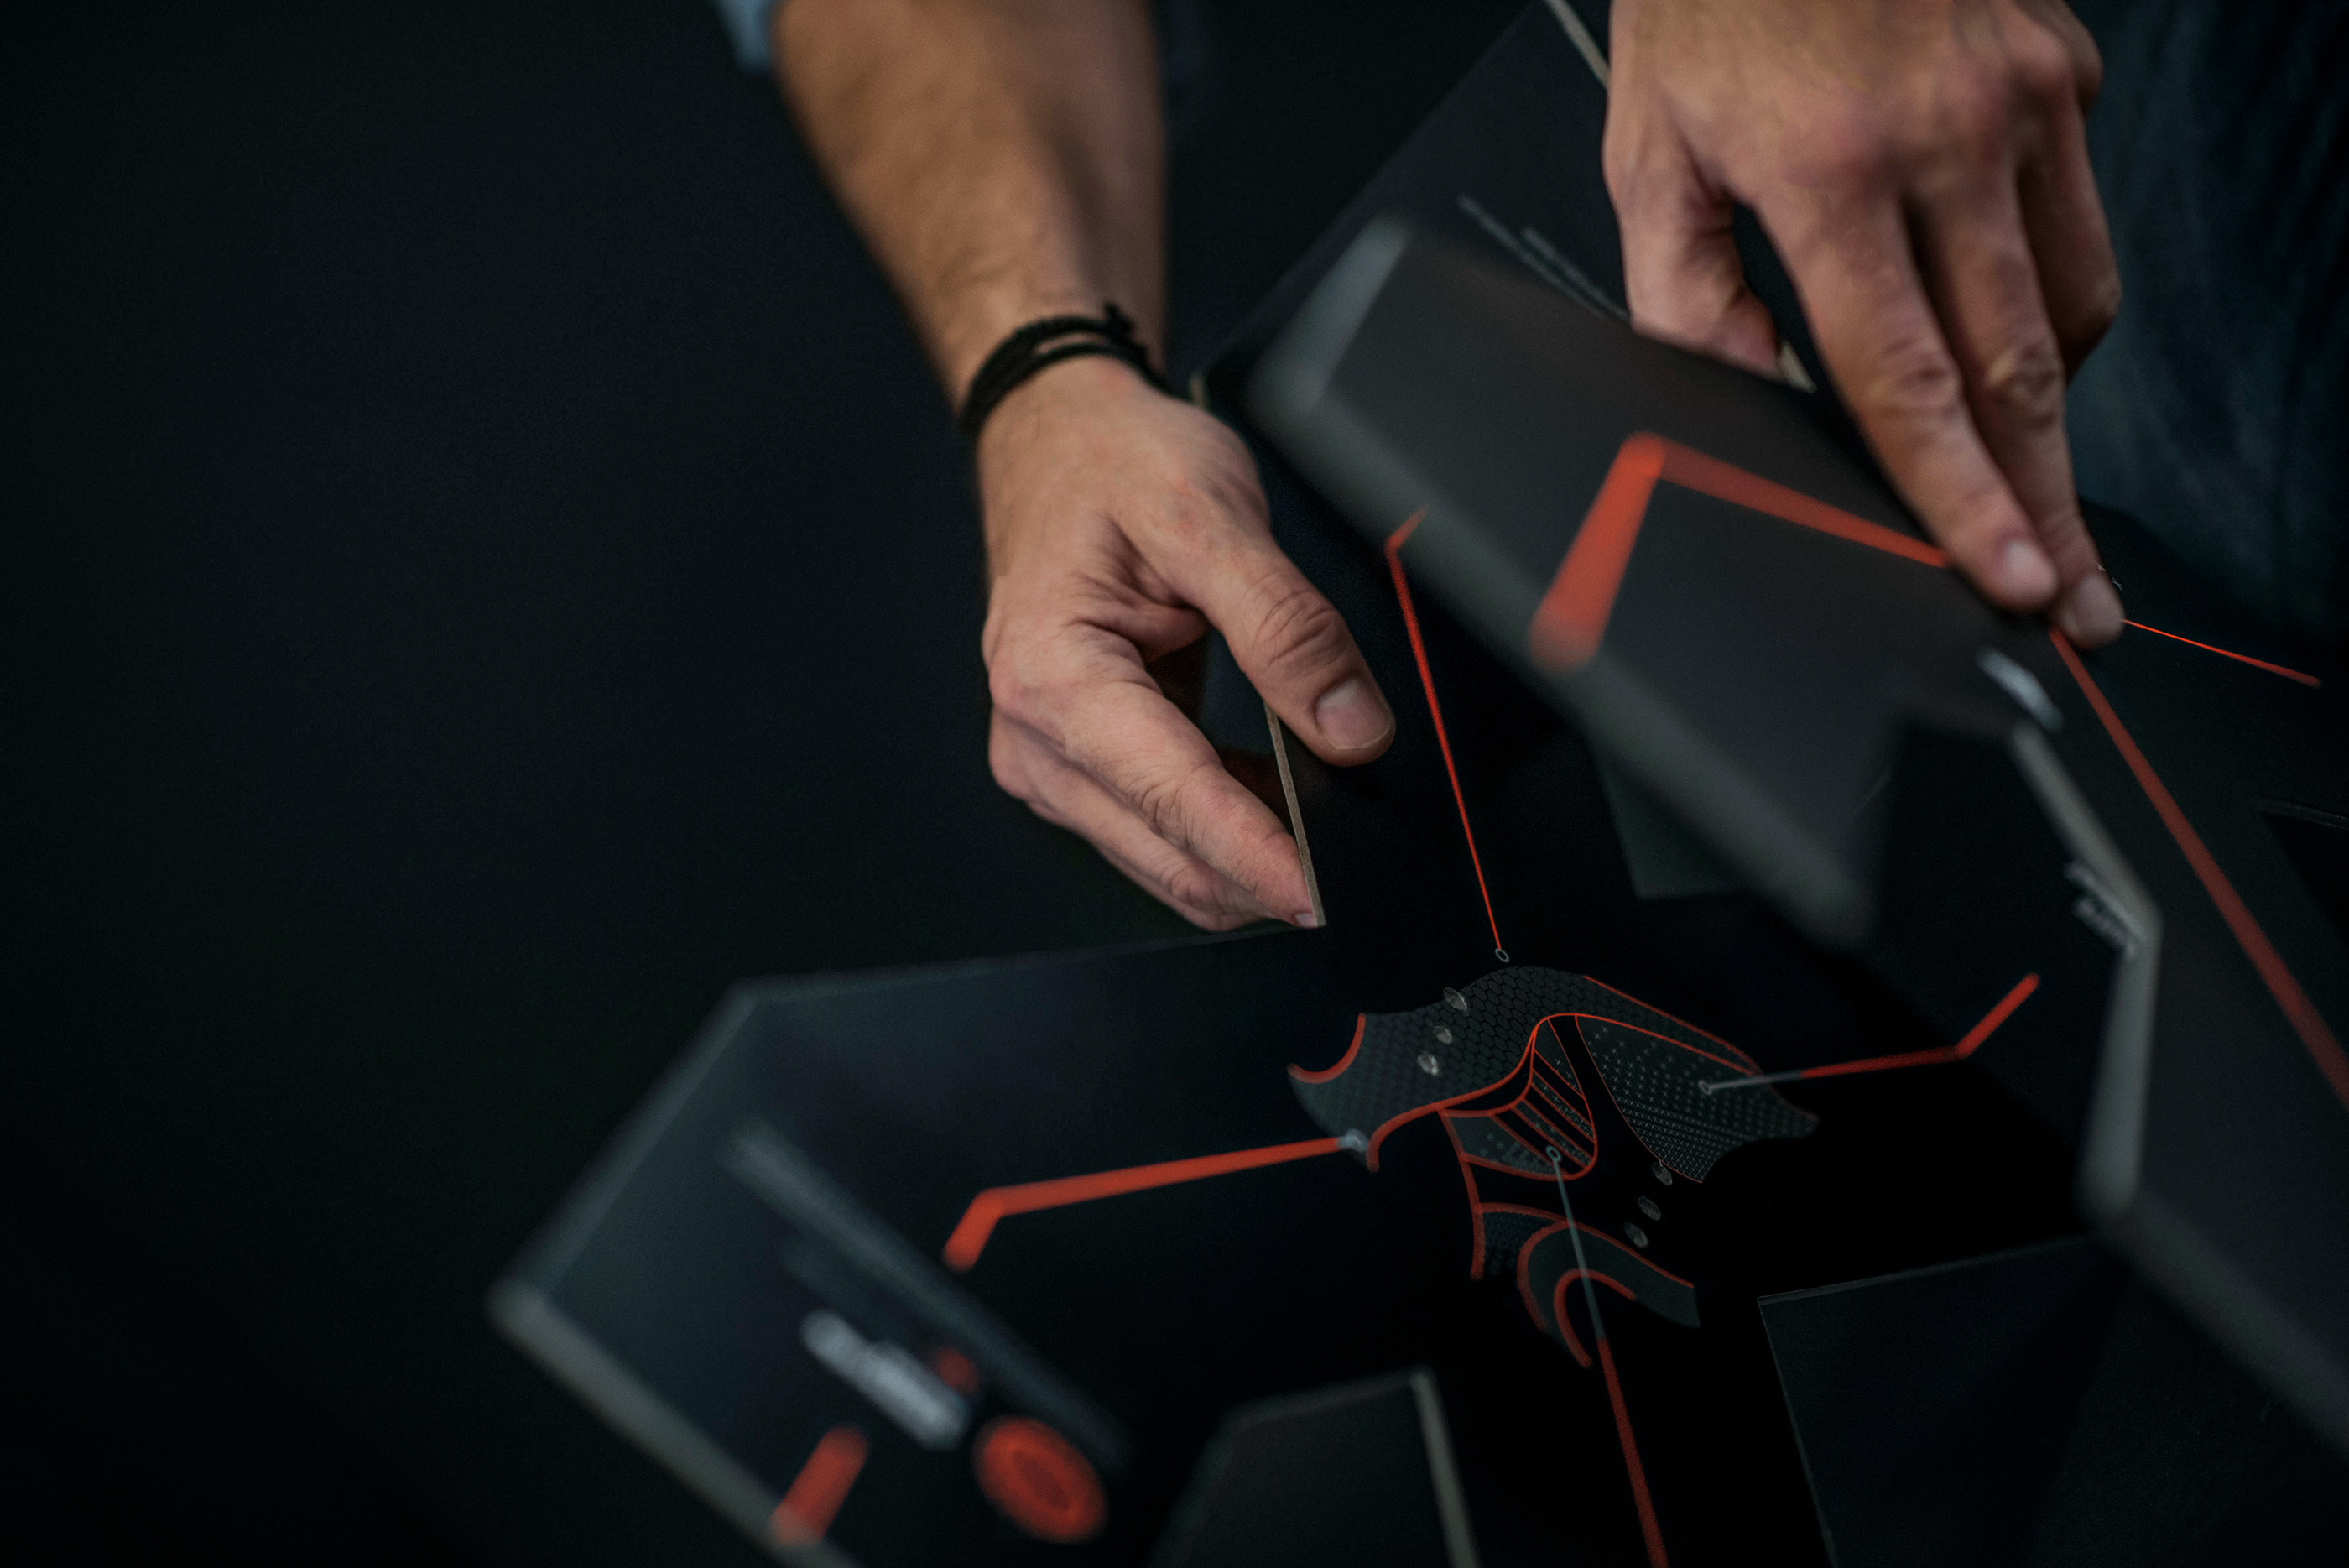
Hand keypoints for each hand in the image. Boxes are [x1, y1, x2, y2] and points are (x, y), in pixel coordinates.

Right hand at [978, 356, 1395, 928]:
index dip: (1256, 858)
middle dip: (1261, 872)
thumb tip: (1349, 727)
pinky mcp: (1075, 765)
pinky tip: (1274, 797)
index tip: (1320, 897)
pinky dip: (1224, 830)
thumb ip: (1286, 627)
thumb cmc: (1109, 463)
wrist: (1055, 436)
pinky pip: (1158, 830)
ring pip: (1164, 860)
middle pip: (1167, 854)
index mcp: (1052, 675)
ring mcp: (1050, 760)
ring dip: (1244, 856)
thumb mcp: (1210, 518)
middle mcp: (1035, 736)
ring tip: (1321, 814)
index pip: (1172, 800)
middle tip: (1356, 861)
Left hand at [1604, 0, 2124, 643]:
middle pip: (2019, 371)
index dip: (1963, 499)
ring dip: (2050, 414)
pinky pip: (2079, 228)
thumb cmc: (1709, 2)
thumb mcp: (1650, 152)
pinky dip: (2053, 301)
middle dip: (2050, 506)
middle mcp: (1948, 136)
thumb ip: (1684, 297)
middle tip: (2078, 603)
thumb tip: (1736, 412)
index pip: (1906, 379)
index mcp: (1830, 171)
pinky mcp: (2064, 72)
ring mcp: (2024, 100)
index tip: (2012, 580)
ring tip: (2030, 494)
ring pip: (2071, 308)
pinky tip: (2003, 332)